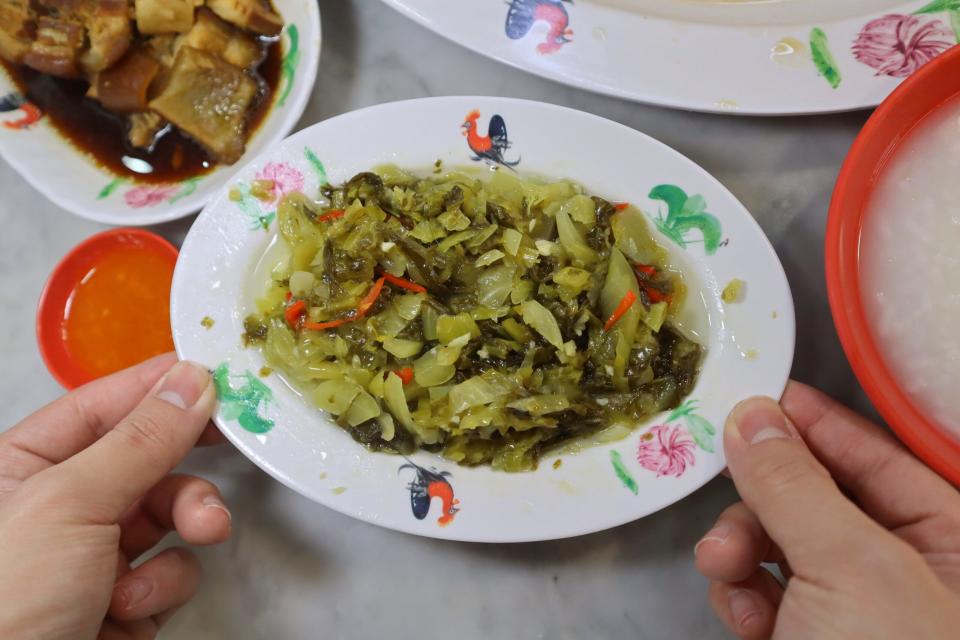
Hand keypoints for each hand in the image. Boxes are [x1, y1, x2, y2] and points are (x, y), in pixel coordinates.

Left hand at [0, 354, 230, 638]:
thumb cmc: (1, 606)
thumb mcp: (68, 503)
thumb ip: (138, 440)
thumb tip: (187, 383)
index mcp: (23, 467)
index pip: (101, 406)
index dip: (157, 387)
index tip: (212, 374)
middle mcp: (59, 507)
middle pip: (147, 458)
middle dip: (187, 462)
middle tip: (230, 442)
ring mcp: (93, 556)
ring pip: (171, 513)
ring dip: (190, 522)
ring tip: (200, 532)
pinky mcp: (124, 601)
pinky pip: (172, 569)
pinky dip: (164, 584)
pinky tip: (130, 603)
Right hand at [695, 381, 959, 638]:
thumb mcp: (850, 568)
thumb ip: (796, 485)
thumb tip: (752, 417)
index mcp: (951, 543)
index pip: (880, 458)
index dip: (818, 423)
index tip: (760, 395)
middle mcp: (904, 571)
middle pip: (814, 496)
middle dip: (761, 499)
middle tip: (724, 482)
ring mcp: (851, 608)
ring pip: (777, 541)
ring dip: (738, 549)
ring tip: (725, 567)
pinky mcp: (804, 635)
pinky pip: (761, 588)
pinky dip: (741, 594)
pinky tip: (747, 619)